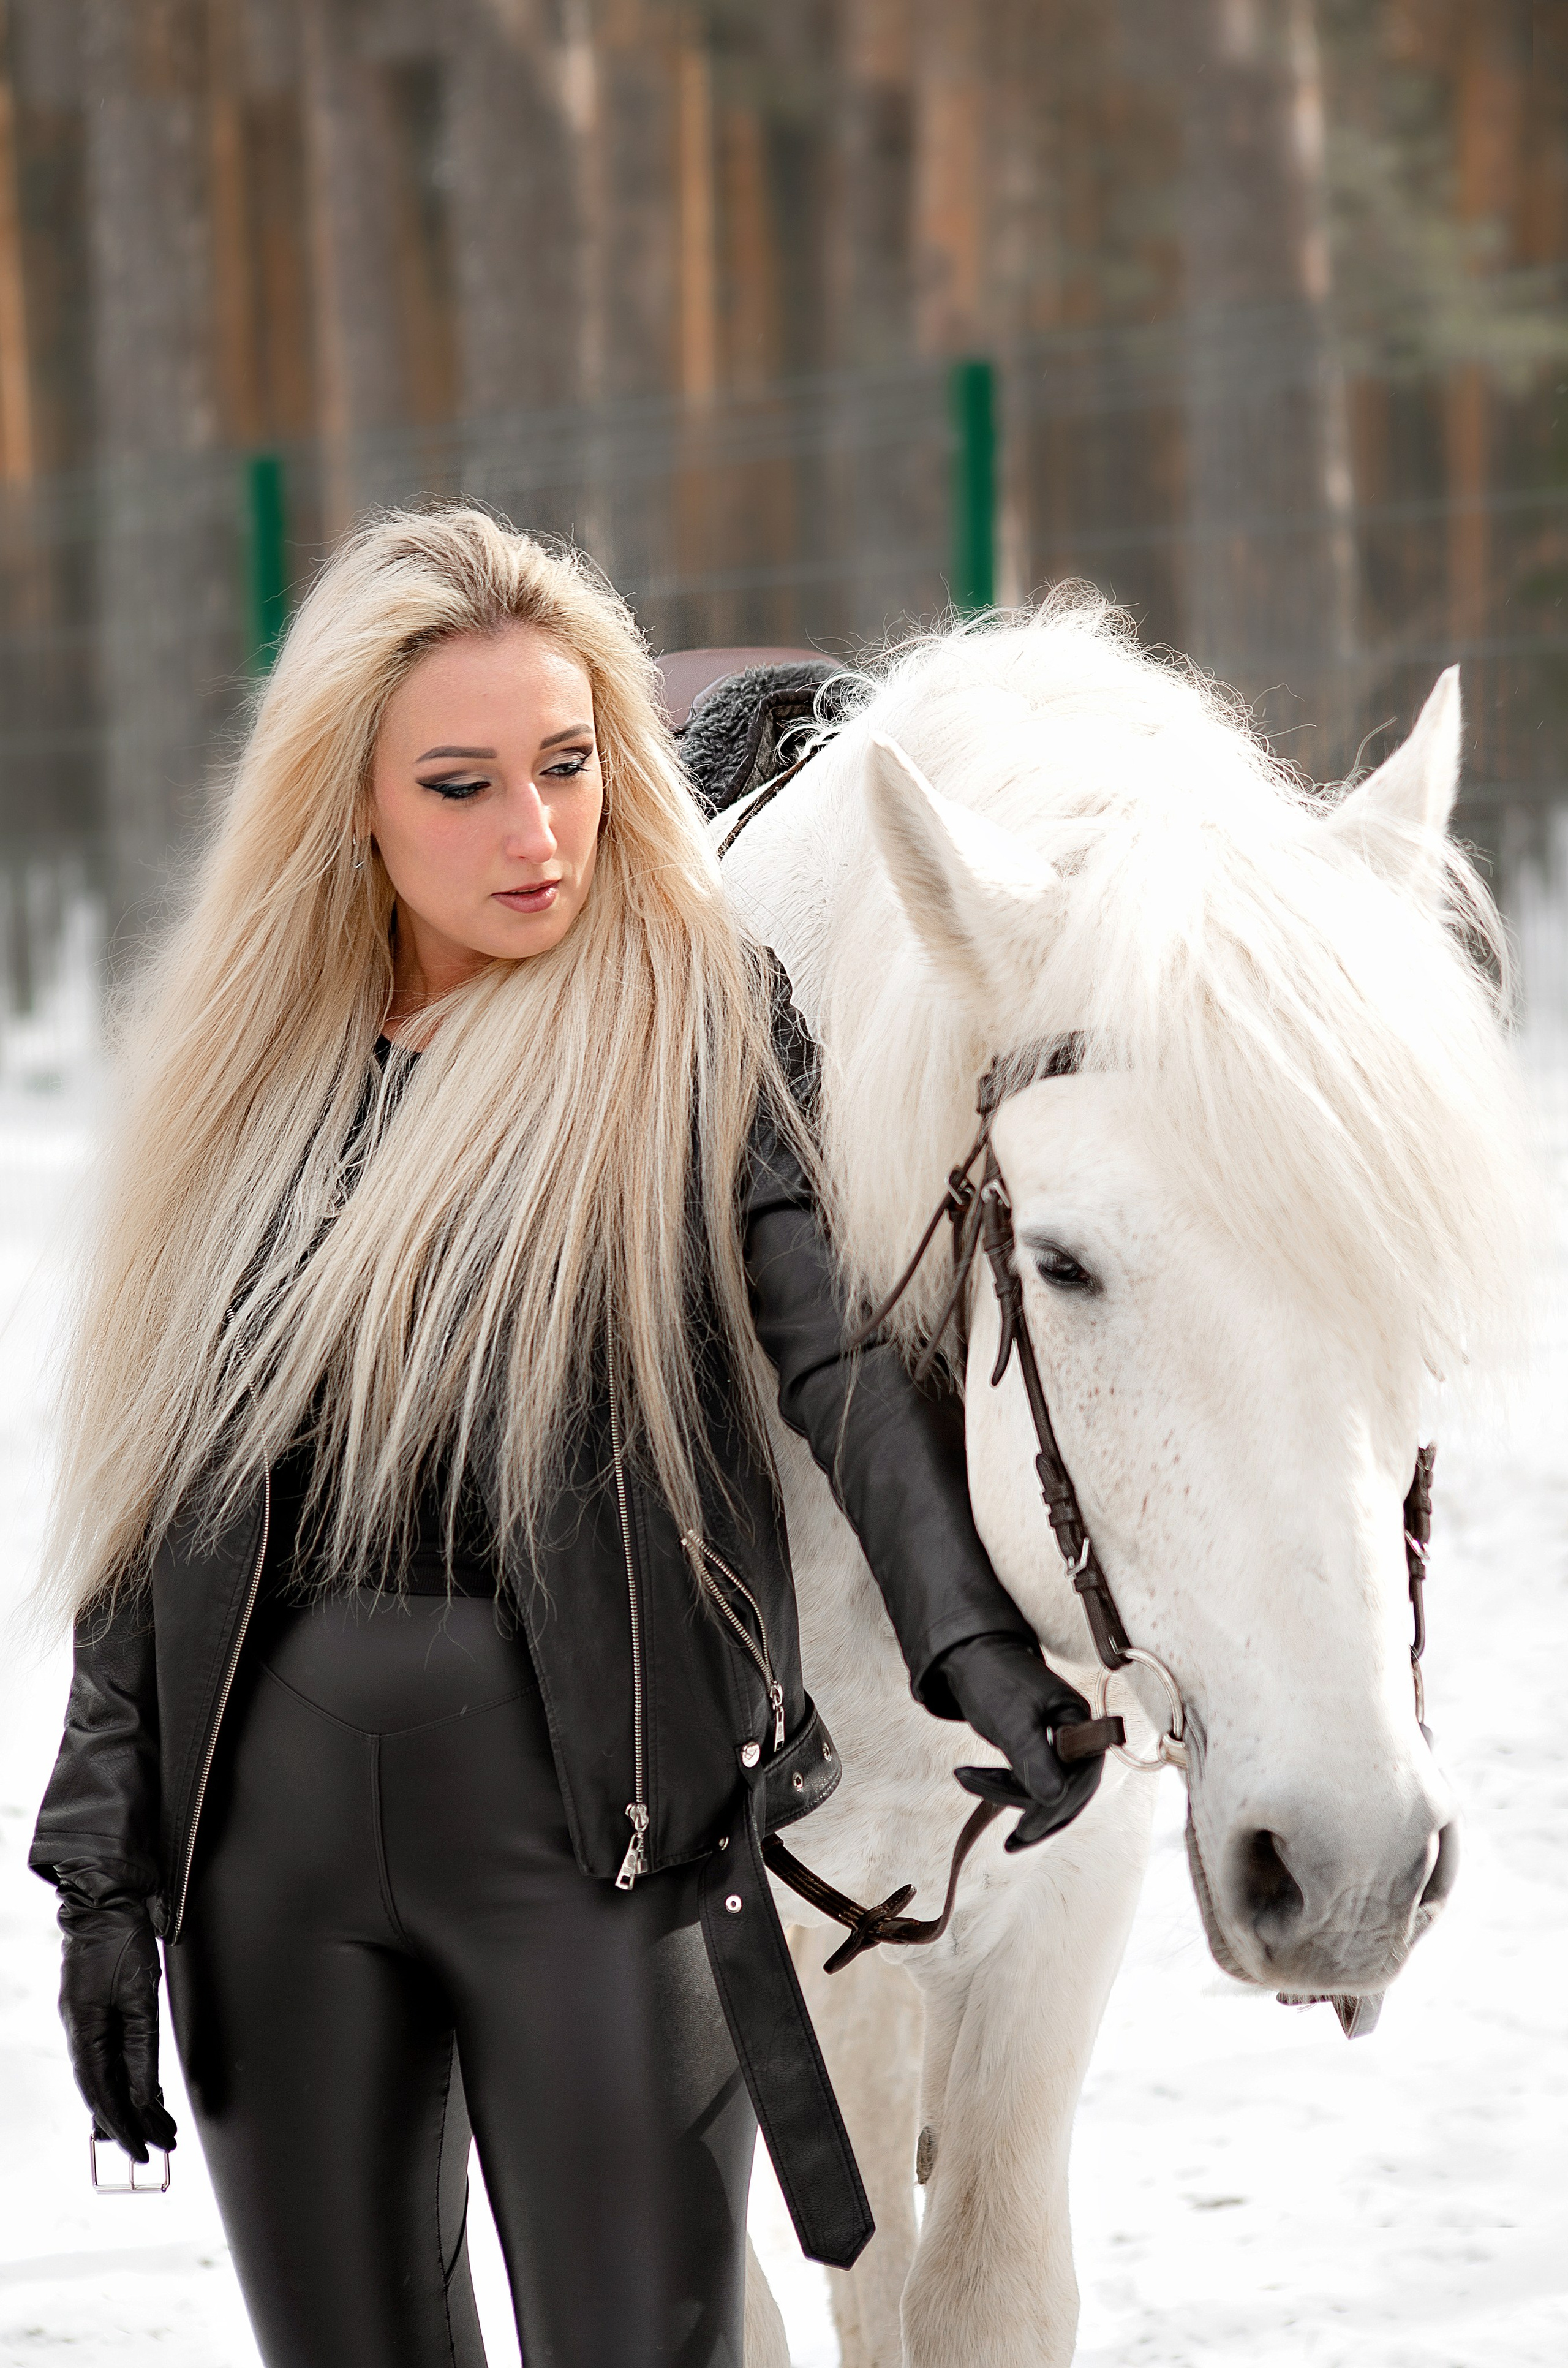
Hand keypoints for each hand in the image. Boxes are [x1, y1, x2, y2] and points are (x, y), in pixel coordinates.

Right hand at [55, 1865, 177, 2162]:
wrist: (107, 1899)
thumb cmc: (122, 1941)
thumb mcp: (140, 1995)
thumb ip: (141, 2047)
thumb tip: (143, 2095)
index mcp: (85, 2032)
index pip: (104, 2094)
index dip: (124, 2125)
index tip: (144, 2151)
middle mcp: (81, 2032)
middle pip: (103, 2091)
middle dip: (129, 2122)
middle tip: (158, 2147)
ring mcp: (86, 2021)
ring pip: (104, 2077)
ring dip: (129, 2103)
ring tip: (155, 2127)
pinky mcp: (96, 2010)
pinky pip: (107, 2057)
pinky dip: (123, 2078)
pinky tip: (138, 2090)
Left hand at [934, 1633, 1105, 1849]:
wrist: (965, 1656)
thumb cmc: (990, 1680)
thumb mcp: (1010, 1720)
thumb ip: (1034, 1758)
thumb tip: (1056, 1799)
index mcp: (1078, 1721)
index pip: (1082, 1777)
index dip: (1056, 1807)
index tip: (1025, 1829)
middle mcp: (1075, 1732)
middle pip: (1070, 1789)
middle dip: (1037, 1814)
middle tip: (1010, 1841)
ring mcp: (1058, 1741)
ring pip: (1049, 1789)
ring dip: (1013, 1799)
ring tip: (970, 1784)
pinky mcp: (1038, 1747)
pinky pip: (1032, 1780)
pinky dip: (1006, 1789)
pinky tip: (972, 1780)